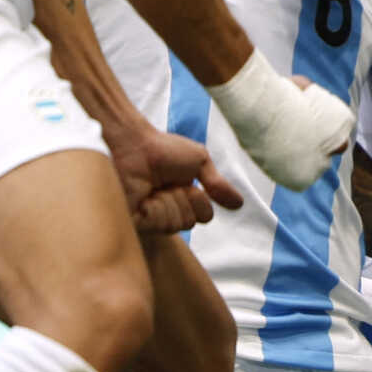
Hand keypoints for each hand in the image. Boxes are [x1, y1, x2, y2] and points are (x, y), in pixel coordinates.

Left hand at [108, 121, 243, 234]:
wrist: (131, 145)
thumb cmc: (161, 149)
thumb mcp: (198, 161)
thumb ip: (217, 185)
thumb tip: (240, 204)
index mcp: (181, 199)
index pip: (203, 216)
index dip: (199, 200)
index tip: (187, 182)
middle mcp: (166, 211)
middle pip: (189, 222)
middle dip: (183, 199)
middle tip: (167, 182)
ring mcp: (149, 219)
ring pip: (175, 224)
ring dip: (169, 201)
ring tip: (152, 186)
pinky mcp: (133, 224)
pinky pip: (157, 225)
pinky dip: (155, 208)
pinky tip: (143, 196)